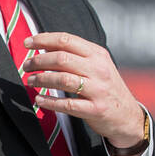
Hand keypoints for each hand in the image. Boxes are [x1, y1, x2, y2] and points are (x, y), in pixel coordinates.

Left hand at [23, 32, 145, 149]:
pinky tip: (39, 100)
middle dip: (38, 61)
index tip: (27, 43)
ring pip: (62, 79)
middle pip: (62, 58)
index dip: (44, 39)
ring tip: (31, 81)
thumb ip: (77, 56)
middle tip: (26, 66)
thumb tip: (45, 48)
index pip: (67, 40)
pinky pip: (67, 105)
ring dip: (41, 79)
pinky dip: (49, 102)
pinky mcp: (96, 109)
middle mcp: (99, 69)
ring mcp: (98, 90)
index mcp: (98, 55)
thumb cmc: (107, 88)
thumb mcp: (99, 66)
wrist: (128, 116)